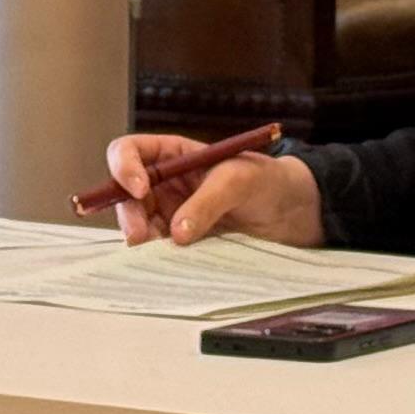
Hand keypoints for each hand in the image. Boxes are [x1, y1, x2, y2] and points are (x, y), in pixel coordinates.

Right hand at [102, 134, 322, 248]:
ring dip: (140, 236)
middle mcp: (165, 182)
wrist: (290, 213)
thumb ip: (207, 202)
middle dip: (128, 213)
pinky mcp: (180, 239)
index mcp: (174, 154)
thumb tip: (178, 232)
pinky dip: (156, 254)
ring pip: (137, 223)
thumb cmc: (266, 181)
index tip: (139, 188)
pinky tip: (167, 261)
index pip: (130, 152)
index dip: (124, 167)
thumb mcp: (238, 180)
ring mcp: (170, 212)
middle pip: (125, 193)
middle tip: (139, 236)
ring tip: (157, 251)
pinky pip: (157, 246)